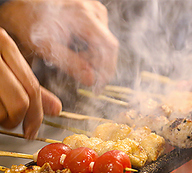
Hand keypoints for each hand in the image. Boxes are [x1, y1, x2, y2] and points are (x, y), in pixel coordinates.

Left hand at [0, 0, 118, 89]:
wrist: (23, 6)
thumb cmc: (31, 24)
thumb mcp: (48, 48)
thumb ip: (71, 65)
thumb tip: (91, 80)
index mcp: (84, 16)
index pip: (109, 47)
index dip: (107, 70)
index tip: (99, 86)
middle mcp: (93, 11)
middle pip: (107, 47)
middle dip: (96, 65)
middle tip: (81, 73)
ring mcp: (94, 11)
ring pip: (103, 44)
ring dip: (92, 58)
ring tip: (73, 60)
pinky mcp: (92, 15)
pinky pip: (99, 38)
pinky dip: (90, 51)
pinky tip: (76, 52)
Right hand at [0, 28, 61, 138]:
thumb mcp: (6, 64)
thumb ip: (30, 85)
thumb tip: (57, 109)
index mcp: (4, 44)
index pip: (32, 88)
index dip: (36, 115)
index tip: (32, 131)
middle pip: (20, 102)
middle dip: (16, 120)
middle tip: (11, 122)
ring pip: (1, 111)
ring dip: (0, 118)